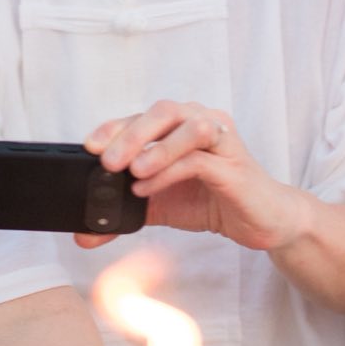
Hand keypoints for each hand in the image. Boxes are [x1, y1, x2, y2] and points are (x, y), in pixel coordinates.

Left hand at [77, 103, 305, 253]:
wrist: (262, 221)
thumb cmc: (213, 201)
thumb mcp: (160, 207)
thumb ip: (123, 216)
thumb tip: (83, 235)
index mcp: (182, 125)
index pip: (143, 116)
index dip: (114, 127)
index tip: (88, 147)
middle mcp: (203, 123)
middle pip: (164, 110)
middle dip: (131, 133)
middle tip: (105, 160)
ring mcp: (223, 141)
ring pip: (188, 125)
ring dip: (155, 147)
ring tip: (131, 170)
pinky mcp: (234, 166)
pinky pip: (200, 159)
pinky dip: (170, 171)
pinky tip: (148, 186)